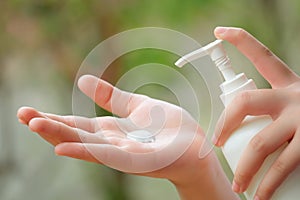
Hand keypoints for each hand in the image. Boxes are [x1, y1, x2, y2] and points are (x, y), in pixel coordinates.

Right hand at [18, 74, 237, 199]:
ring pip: (87, 144)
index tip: (29, 112)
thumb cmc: (168, 127)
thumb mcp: (136, 106)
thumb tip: (82, 82)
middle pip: (76, 134)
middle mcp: (113, 143)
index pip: (77, 124)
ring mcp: (124, 153)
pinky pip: (110, 156)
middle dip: (49, 125)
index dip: (54, 118)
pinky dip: (86, 151)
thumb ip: (110, 97)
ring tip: (35, 125)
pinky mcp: (139, 160)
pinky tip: (65, 146)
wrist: (195, 145)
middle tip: (22, 115)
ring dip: (61, 136)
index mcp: (111, 131)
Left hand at [213, 27, 299, 199]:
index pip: (261, 55)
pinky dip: (267, 184)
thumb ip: (270, 107)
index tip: (219, 31)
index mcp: (288, 83)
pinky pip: (282, 167)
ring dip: (244, 168)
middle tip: (216, 142)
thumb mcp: (293, 103)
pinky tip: (259, 196)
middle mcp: (294, 96)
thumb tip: (237, 119)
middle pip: (245, 103)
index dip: (240, 40)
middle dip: (225, 123)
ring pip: (260, 144)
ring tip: (238, 185)